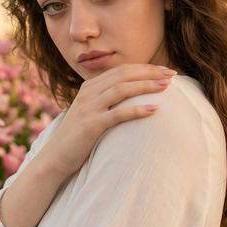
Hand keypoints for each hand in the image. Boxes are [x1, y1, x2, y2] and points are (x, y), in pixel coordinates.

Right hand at [44, 63, 176, 176]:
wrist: (55, 158)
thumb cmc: (78, 137)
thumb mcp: (91, 112)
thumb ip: (107, 100)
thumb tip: (133, 95)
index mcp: (90, 87)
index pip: (121, 70)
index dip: (145, 68)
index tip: (165, 70)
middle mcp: (88, 93)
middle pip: (124, 75)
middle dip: (150, 73)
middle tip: (172, 75)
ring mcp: (89, 108)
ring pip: (122, 89)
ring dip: (146, 86)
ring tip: (166, 88)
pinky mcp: (90, 125)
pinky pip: (118, 114)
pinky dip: (137, 110)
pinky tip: (155, 109)